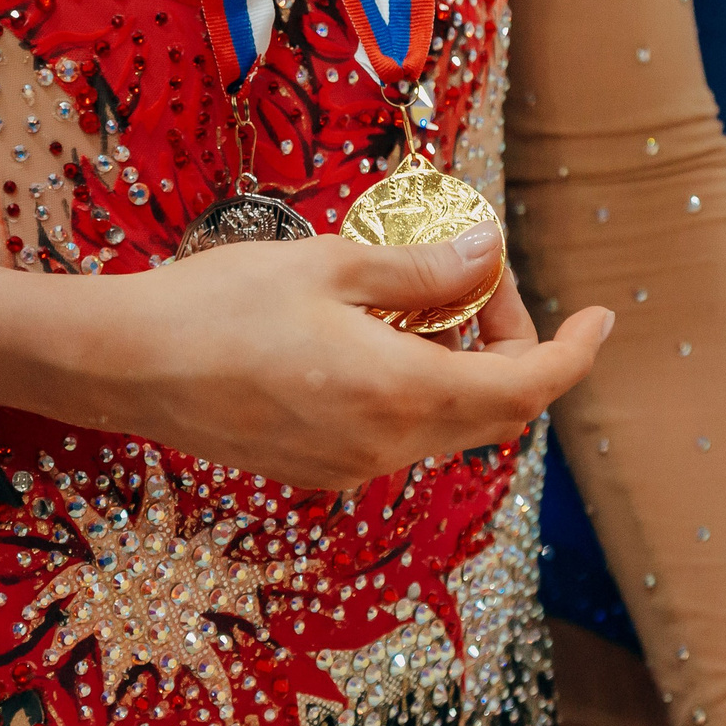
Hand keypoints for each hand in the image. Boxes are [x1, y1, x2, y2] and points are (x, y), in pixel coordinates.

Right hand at [10, 221, 611, 489]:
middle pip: (495, 413)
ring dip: (461, 367)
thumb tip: (488, 255)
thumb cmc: (219, 305)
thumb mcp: (331, 265)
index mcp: (402, 392)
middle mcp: (388, 446)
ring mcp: (351, 467)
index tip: (599, 316)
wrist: (125, 366)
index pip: (527, 388)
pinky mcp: (317, 471)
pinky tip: (376, 338)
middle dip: (514, 348)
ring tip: (422, 296)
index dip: (575, 354)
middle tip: (482, 277)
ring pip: (446, 425)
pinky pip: (398, 435)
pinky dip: (416, 388)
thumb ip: (421, 270)